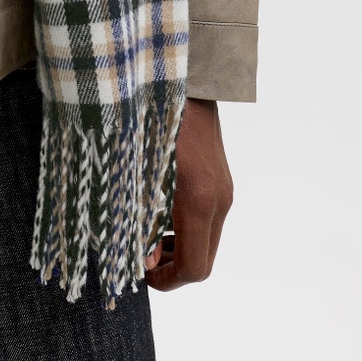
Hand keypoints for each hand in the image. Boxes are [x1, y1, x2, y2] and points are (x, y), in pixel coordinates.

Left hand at [145, 97, 233, 290]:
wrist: (184, 79)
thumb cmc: (149, 119)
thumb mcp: (137, 170)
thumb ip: (138, 218)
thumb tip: (140, 260)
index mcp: (198, 201)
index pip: (194, 268)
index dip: (166, 281)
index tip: (140, 276)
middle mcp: (219, 200)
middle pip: (203, 258)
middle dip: (171, 267)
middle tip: (139, 259)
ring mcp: (224, 189)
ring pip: (206, 239)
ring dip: (178, 247)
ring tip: (143, 234)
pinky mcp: (222, 178)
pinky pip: (208, 218)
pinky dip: (185, 227)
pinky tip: (157, 210)